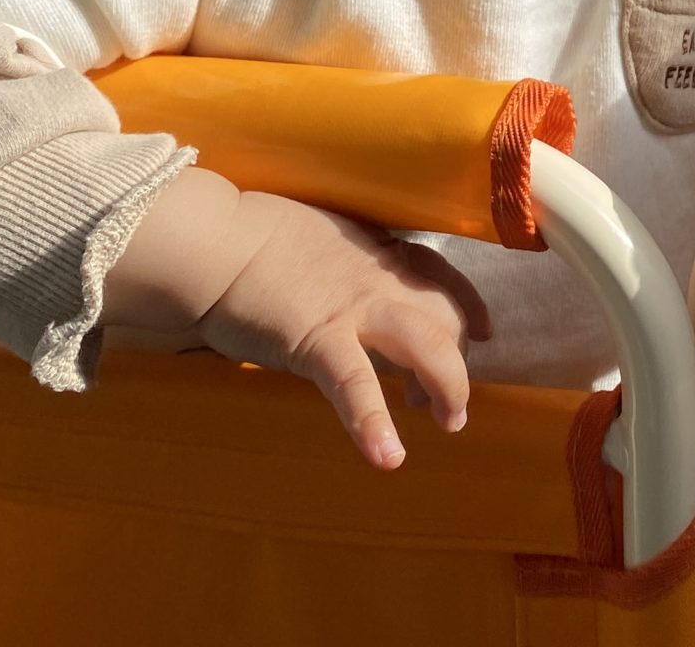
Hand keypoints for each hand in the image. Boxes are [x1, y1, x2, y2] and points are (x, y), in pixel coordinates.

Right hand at [106, 169, 488, 469]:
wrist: (212, 241)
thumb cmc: (249, 236)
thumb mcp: (318, 240)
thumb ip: (344, 266)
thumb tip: (344, 291)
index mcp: (377, 251)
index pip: (442, 276)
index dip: (468, 307)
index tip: (481, 332)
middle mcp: (380, 277)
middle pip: (447, 316)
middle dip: (457, 360)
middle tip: (447, 401)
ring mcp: (356, 308)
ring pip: (429, 345)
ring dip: (448, 387)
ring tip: (447, 423)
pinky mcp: (319, 339)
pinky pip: (357, 385)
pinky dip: (375, 422)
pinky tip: (389, 457)